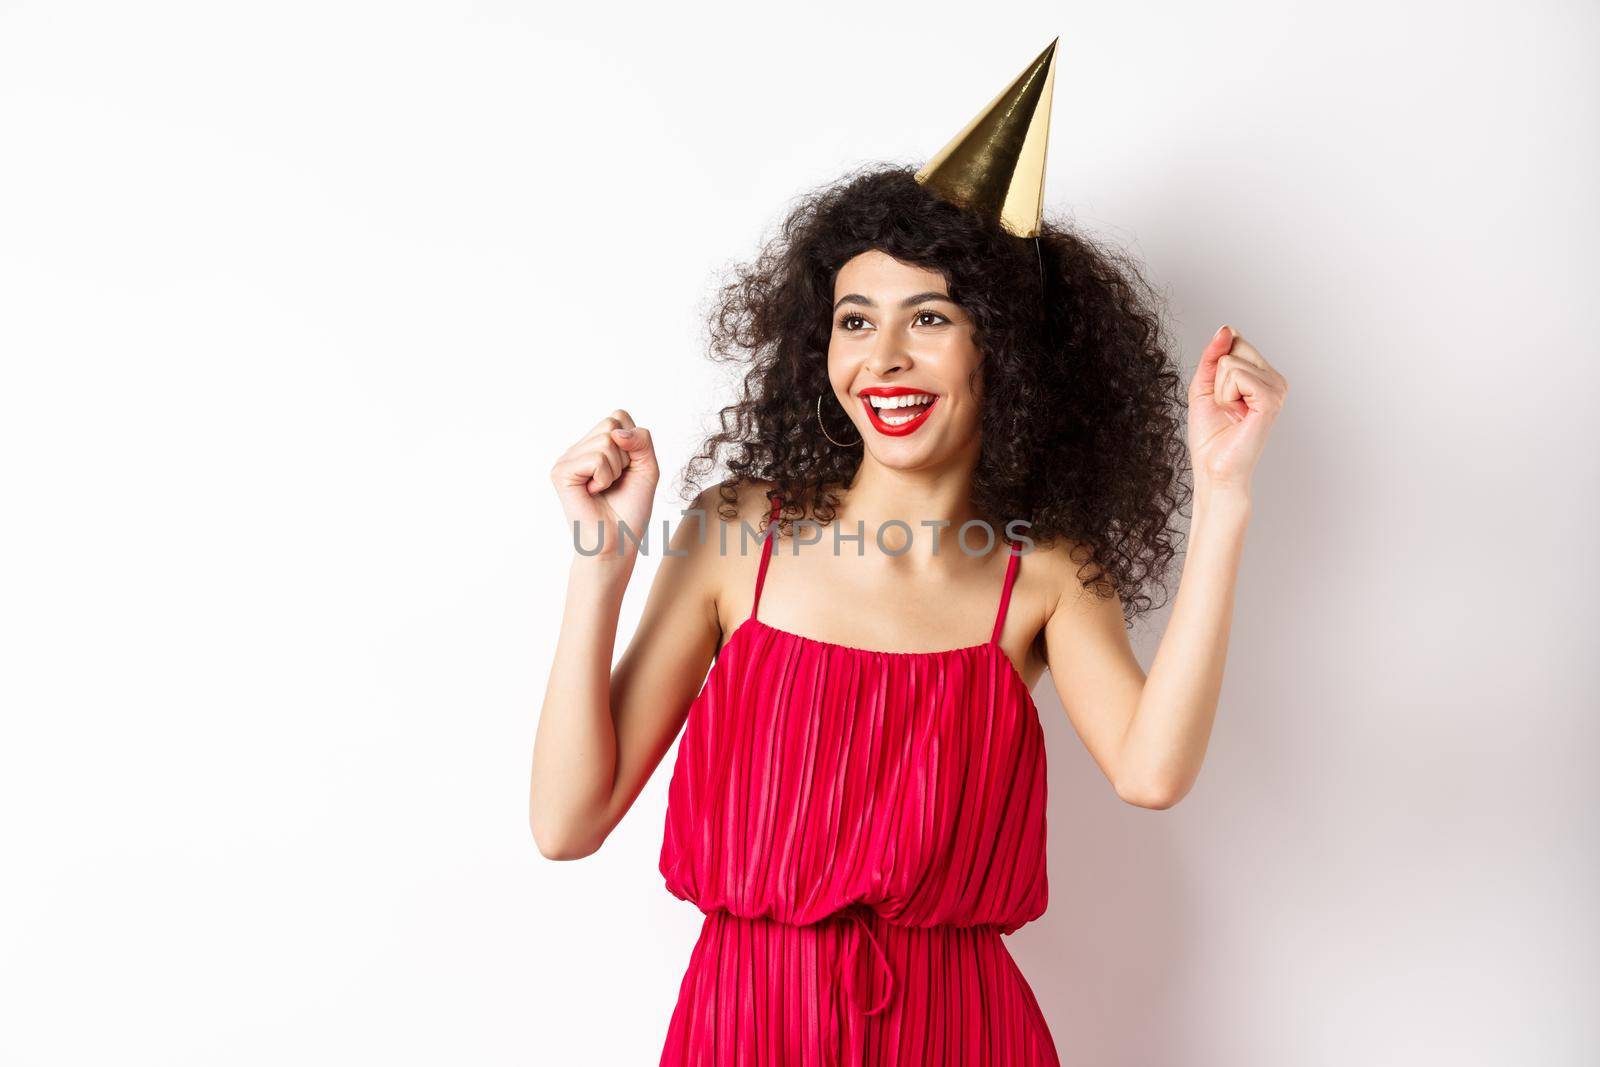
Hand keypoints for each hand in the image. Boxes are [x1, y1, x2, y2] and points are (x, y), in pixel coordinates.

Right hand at [549, 409, 659, 563]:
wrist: (618, 541)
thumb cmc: (631, 509)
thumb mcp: (647, 467)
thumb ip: (641, 440)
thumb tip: (616, 431)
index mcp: (595, 445)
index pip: (619, 416)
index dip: (633, 442)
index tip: (627, 470)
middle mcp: (579, 449)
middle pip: (612, 424)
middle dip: (625, 455)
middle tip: (615, 481)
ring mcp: (568, 459)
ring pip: (606, 441)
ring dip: (615, 470)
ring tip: (604, 488)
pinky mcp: (561, 472)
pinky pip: (596, 458)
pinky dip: (604, 478)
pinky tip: (594, 492)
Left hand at [1186, 325, 1287, 492]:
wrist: (1214, 469)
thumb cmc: (1210, 435)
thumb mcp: (1203, 386)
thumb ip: (1212, 355)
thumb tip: (1226, 329)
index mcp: (1262, 375)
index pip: (1234, 341)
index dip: (1215, 367)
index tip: (1221, 396)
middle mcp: (1274, 379)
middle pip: (1234, 347)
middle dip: (1216, 378)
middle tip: (1225, 406)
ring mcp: (1276, 388)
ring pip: (1231, 362)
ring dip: (1219, 390)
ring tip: (1231, 412)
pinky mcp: (1271, 400)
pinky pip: (1237, 375)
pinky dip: (1226, 394)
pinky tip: (1236, 413)